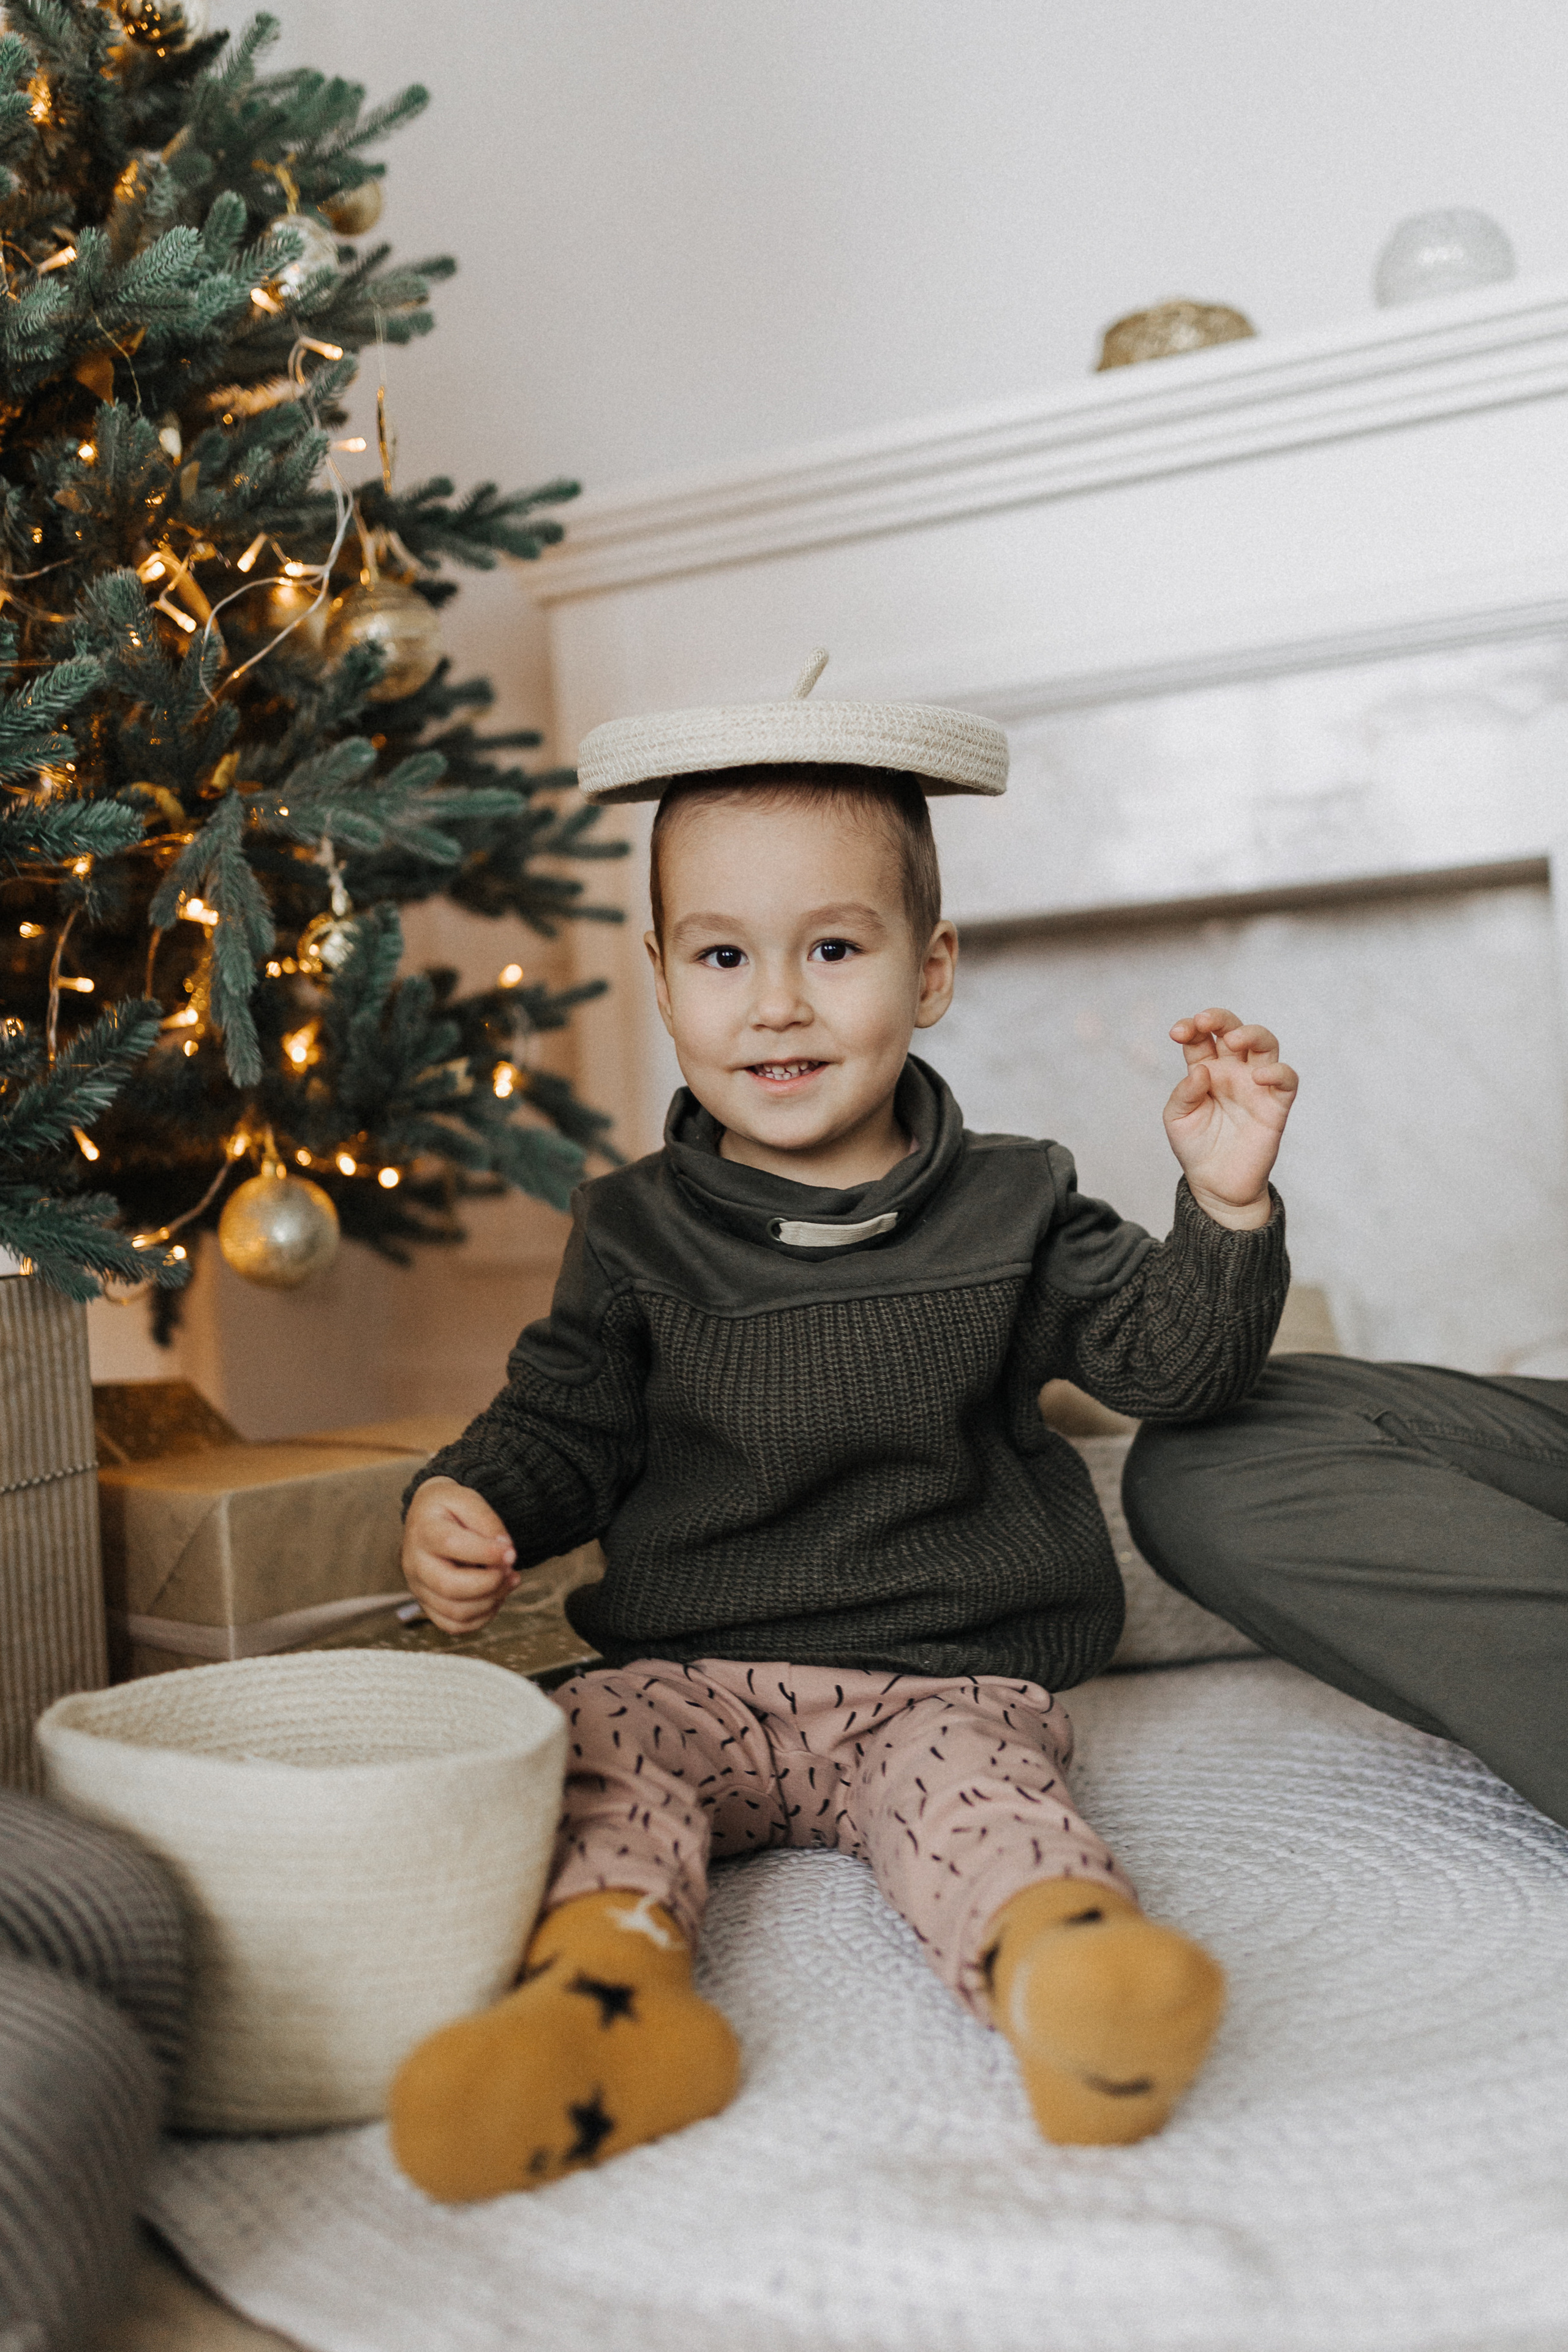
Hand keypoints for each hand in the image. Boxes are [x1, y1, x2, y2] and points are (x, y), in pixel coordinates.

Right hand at [402, 1476, 518, 1635]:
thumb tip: (505, 1552)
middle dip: (490, 1582)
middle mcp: (415, 1563)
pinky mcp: (427, 1605)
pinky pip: (454, 1626)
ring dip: (492, 1600)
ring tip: (509, 1580)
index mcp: (424, 1530)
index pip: (451, 1545)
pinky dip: (481, 1618)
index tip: (511, 1551)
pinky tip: (495, 1596)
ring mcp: (419, 1588)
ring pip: (455, 1612)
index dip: (487, 1552)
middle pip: (450, 1586)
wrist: (427, 1519)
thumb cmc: (451, 1510)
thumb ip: (487, 1521)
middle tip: (510, 1569)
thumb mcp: (468, 1500)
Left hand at [1163, 1008, 1297, 1229]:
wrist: (1216, 1185)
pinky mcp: (1275, 1105)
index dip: (1191, 1027)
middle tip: (1204, 1021)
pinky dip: (1278, 1072)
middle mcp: (1232, 1071)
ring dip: (1252, 1033)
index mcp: (1206, 1069)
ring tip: (1235, 1040)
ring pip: (1265, 1045)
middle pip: (1234, 1030)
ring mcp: (1256, 1086)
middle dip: (1220, 1018)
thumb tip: (1201, 1071)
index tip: (1178, 1032)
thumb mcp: (1177, 1119)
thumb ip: (1184, 1094)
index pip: (1201, 1037)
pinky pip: (1287, 1080)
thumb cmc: (1195, 1147)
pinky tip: (1258, 1076)